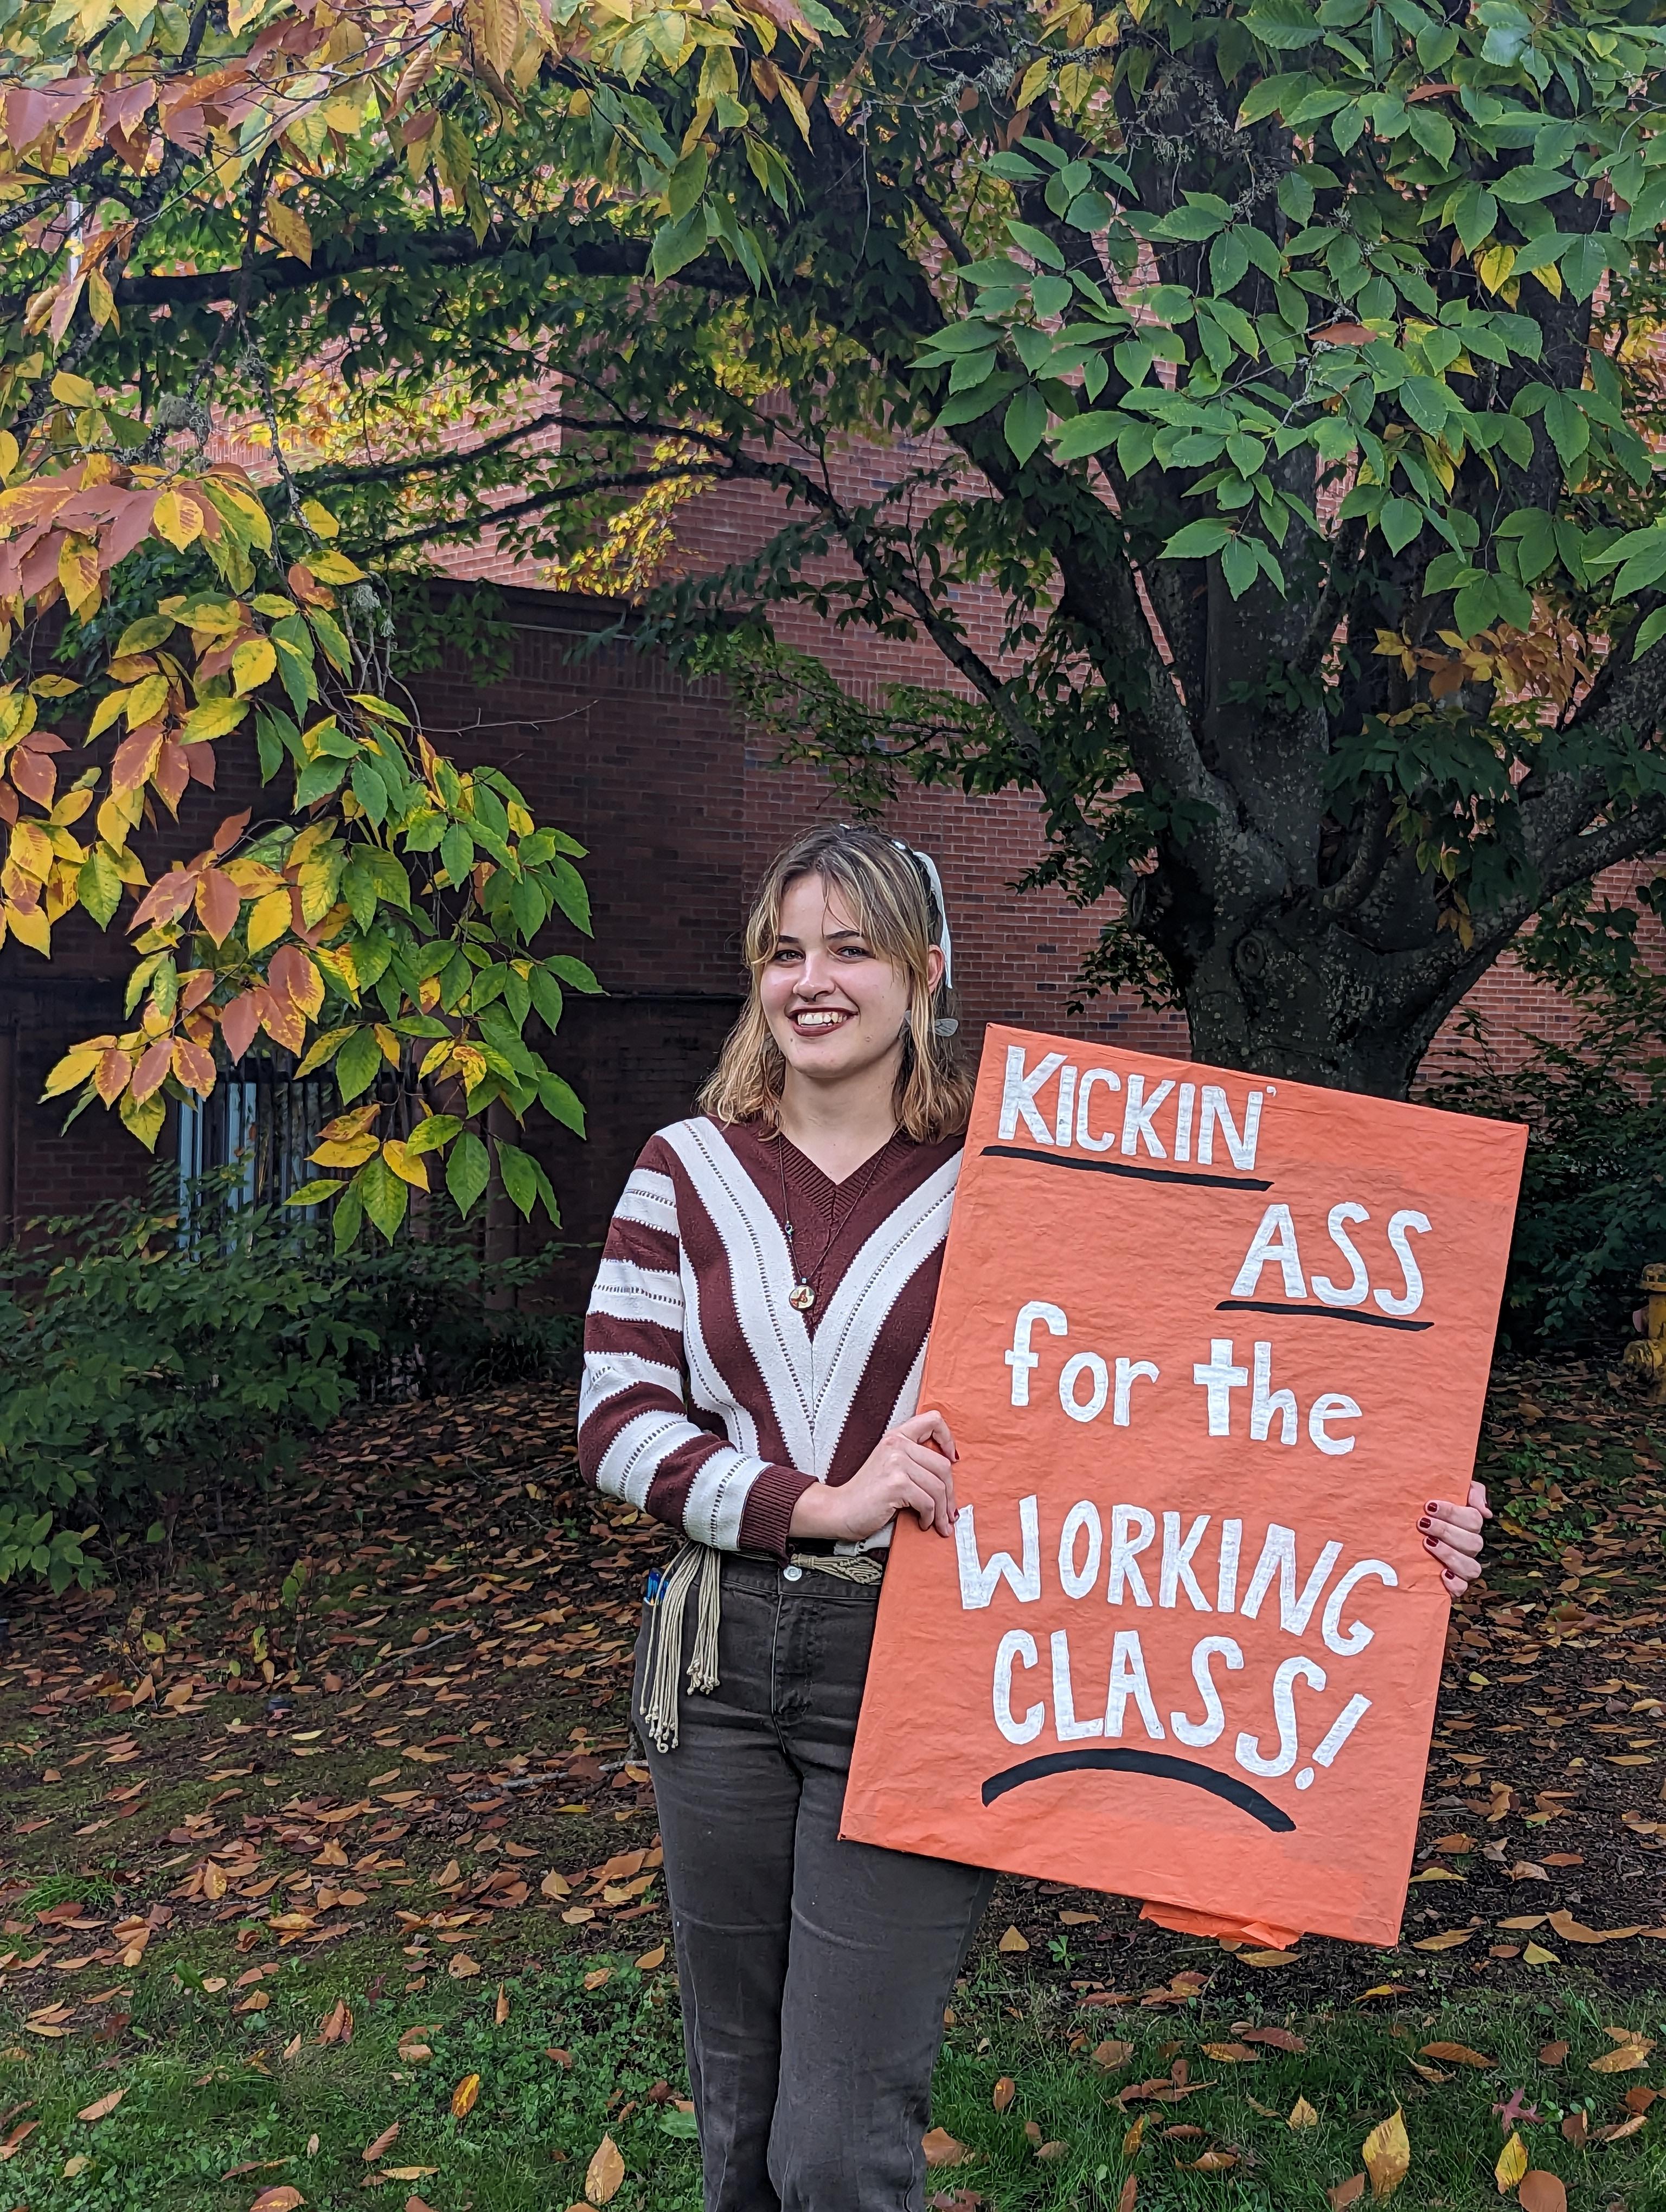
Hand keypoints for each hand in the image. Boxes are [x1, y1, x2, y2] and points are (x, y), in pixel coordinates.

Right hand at [788, 1411, 958, 1542]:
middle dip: (950, 1493)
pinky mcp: (896, 1484)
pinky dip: (929, 1517)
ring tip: (939, 1523)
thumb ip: (913, 1460)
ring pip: (938, 1487)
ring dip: (942, 1511)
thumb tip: (948, 1472)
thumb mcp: (889, 1466)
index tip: (952, 1458)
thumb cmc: (867, 1494)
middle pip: (943, 1465)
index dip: (947, 1438)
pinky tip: (923, 1522)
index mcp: (896, 1437)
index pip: (932, 1420)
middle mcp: (896, 1444)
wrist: (840, 1510)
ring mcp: (896, 1463)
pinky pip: (928, 1502)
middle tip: (949, 1511)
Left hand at [1421, 1481, 1491, 1598]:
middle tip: (1422, 1524)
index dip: (1453, 1513)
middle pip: (1473, 1543)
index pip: (1473, 1520)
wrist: (1398, 1531)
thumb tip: (1486, 1512)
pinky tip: (1442, 1573)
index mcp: (1469, 1525)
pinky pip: (1462, 1588)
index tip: (1429, 1506)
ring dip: (1449, 1554)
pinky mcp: (1452, 1584)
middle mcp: (1468, 1547)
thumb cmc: (1425, 1509)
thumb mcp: (1445, 1488)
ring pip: (1471, 1567)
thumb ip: (1471, 1491)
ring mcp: (1461, 1567)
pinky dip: (1455, 1583)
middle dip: (1446, 1531)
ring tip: (1426, 1544)